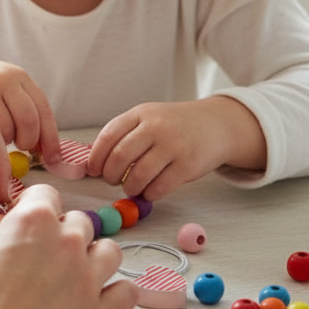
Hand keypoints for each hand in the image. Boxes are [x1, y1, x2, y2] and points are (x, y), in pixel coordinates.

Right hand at [0, 184, 136, 308]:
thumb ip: (3, 236)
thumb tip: (10, 229)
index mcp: (33, 219)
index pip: (47, 193)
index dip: (35, 208)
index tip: (29, 226)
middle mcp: (67, 241)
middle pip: (80, 222)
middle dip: (63, 235)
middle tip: (45, 259)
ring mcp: (88, 278)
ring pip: (110, 251)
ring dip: (94, 258)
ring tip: (75, 277)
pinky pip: (127, 292)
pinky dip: (115, 294)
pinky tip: (96, 301)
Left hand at [86, 96, 268, 199]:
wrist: (215, 124)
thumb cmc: (174, 125)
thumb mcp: (148, 118)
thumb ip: (125, 134)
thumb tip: (96, 163)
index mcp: (140, 114)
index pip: (108, 135)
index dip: (96, 157)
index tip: (93, 170)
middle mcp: (156, 127)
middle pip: (120, 156)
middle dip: (110, 175)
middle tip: (112, 181)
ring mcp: (174, 145)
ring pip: (139, 175)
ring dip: (130, 187)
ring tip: (132, 187)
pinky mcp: (188, 165)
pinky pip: (160, 187)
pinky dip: (149, 194)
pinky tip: (149, 191)